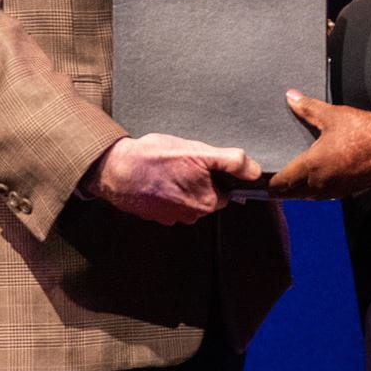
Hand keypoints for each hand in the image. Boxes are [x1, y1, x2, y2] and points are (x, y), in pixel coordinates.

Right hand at [87, 133, 262, 224]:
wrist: (115, 169)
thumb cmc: (156, 159)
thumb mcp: (199, 152)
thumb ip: (231, 161)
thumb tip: (254, 171)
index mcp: (207, 203)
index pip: (225, 191)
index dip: (216, 175)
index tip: (202, 163)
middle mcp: (190, 216)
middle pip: (206, 196)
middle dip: (198, 180)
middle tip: (182, 162)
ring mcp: (169, 217)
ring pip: (186, 199)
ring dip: (180, 185)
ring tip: (166, 168)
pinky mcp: (152, 214)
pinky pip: (167, 202)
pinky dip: (164, 191)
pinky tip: (155, 177)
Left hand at [270, 91, 370, 199]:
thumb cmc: (362, 132)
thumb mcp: (332, 115)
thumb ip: (308, 108)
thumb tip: (291, 96)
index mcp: (311, 167)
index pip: (282, 183)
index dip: (270, 184)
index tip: (262, 181)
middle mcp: (320, 184)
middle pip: (292, 194)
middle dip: (282, 190)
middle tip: (272, 184)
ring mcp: (334, 191)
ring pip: (309, 197)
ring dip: (299, 192)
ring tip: (291, 182)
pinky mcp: (347, 192)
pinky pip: (325, 196)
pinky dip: (316, 191)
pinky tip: (316, 180)